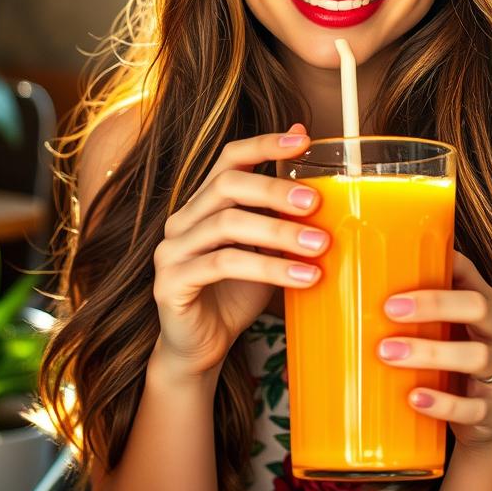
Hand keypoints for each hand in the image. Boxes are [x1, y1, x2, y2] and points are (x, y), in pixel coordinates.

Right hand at [151, 123, 329, 377]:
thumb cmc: (236, 294)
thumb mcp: (267, 250)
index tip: (304, 141)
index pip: (230, 158)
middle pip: (227, 185)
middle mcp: (182, 220)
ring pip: (227, 225)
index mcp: (204, 204)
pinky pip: (221, 265)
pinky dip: (268, 268)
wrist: (200, 348)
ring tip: (320, 246)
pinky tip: (304, 277)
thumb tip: (317, 179)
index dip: (265, 144)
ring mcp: (171, 250)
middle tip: (316, 201)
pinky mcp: (171, 283)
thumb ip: (282, 216)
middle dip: (274, 189)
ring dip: (279, 232)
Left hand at [378, 250, 491, 449]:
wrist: (483, 416)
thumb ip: (416, 308)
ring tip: (387, 353)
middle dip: (434, 304)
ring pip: (476, 356)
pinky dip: (443, 403)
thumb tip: (353, 277)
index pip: (470, 274)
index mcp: (488, 304)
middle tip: (389, 309)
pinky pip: (474, 407)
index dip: (440, 264)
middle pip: (478, 307)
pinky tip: (415, 398)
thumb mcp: (441, 328)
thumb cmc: (451, 358)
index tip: (399, 265)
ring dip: (430, 353)